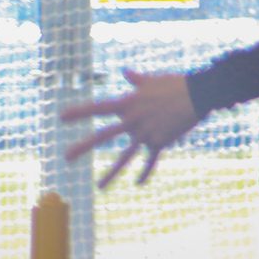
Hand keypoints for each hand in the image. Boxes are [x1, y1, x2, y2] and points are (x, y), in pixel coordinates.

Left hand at [61, 69, 197, 187]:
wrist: (197, 94)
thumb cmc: (173, 84)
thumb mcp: (150, 80)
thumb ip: (135, 79)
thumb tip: (125, 71)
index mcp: (128, 103)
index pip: (98, 108)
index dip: (79, 112)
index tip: (62, 118)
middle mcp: (133, 120)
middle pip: (103, 136)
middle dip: (83, 147)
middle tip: (66, 157)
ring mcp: (146, 134)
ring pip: (125, 157)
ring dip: (111, 173)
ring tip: (98, 187)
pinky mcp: (160, 142)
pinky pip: (149, 161)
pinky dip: (144, 173)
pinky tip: (137, 183)